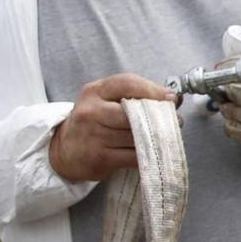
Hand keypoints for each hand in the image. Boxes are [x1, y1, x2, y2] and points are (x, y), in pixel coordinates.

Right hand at [50, 74, 176, 182]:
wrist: (64, 150)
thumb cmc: (94, 122)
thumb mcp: (105, 100)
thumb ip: (134, 95)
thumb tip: (173, 97)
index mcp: (94, 92)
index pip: (126, 83)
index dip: (153, 90)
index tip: (171, 98)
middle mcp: (91, 112)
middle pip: (134, 113)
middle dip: (159, 118)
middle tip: (176, 121)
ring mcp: (94, 136)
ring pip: (136, 136)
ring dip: (157, 138)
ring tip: (167, 136)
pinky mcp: (100, 158)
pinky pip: (134, 156)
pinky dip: (147, 155)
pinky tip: (152, 152)